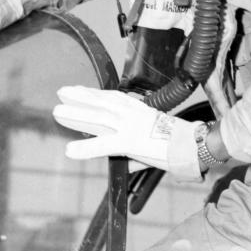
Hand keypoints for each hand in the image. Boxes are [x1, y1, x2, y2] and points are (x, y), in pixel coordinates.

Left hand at [52, 86, 201, 179]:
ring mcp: (129, 126)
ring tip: (57, 112)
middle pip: (100, 103)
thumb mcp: (153, 138)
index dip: (93, 93)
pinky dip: (85, 147)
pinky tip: (70, 150)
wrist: (192, 145)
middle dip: (79, 98)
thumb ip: (134, 149)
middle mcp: (132, 114)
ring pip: (97, 117)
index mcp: (139, 110)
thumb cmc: (178, 143)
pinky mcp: (129, 142)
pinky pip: (103, 145)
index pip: (112, 98)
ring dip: (76, 115)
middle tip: (61, 93)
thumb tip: (125, 161)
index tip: (78, 90)